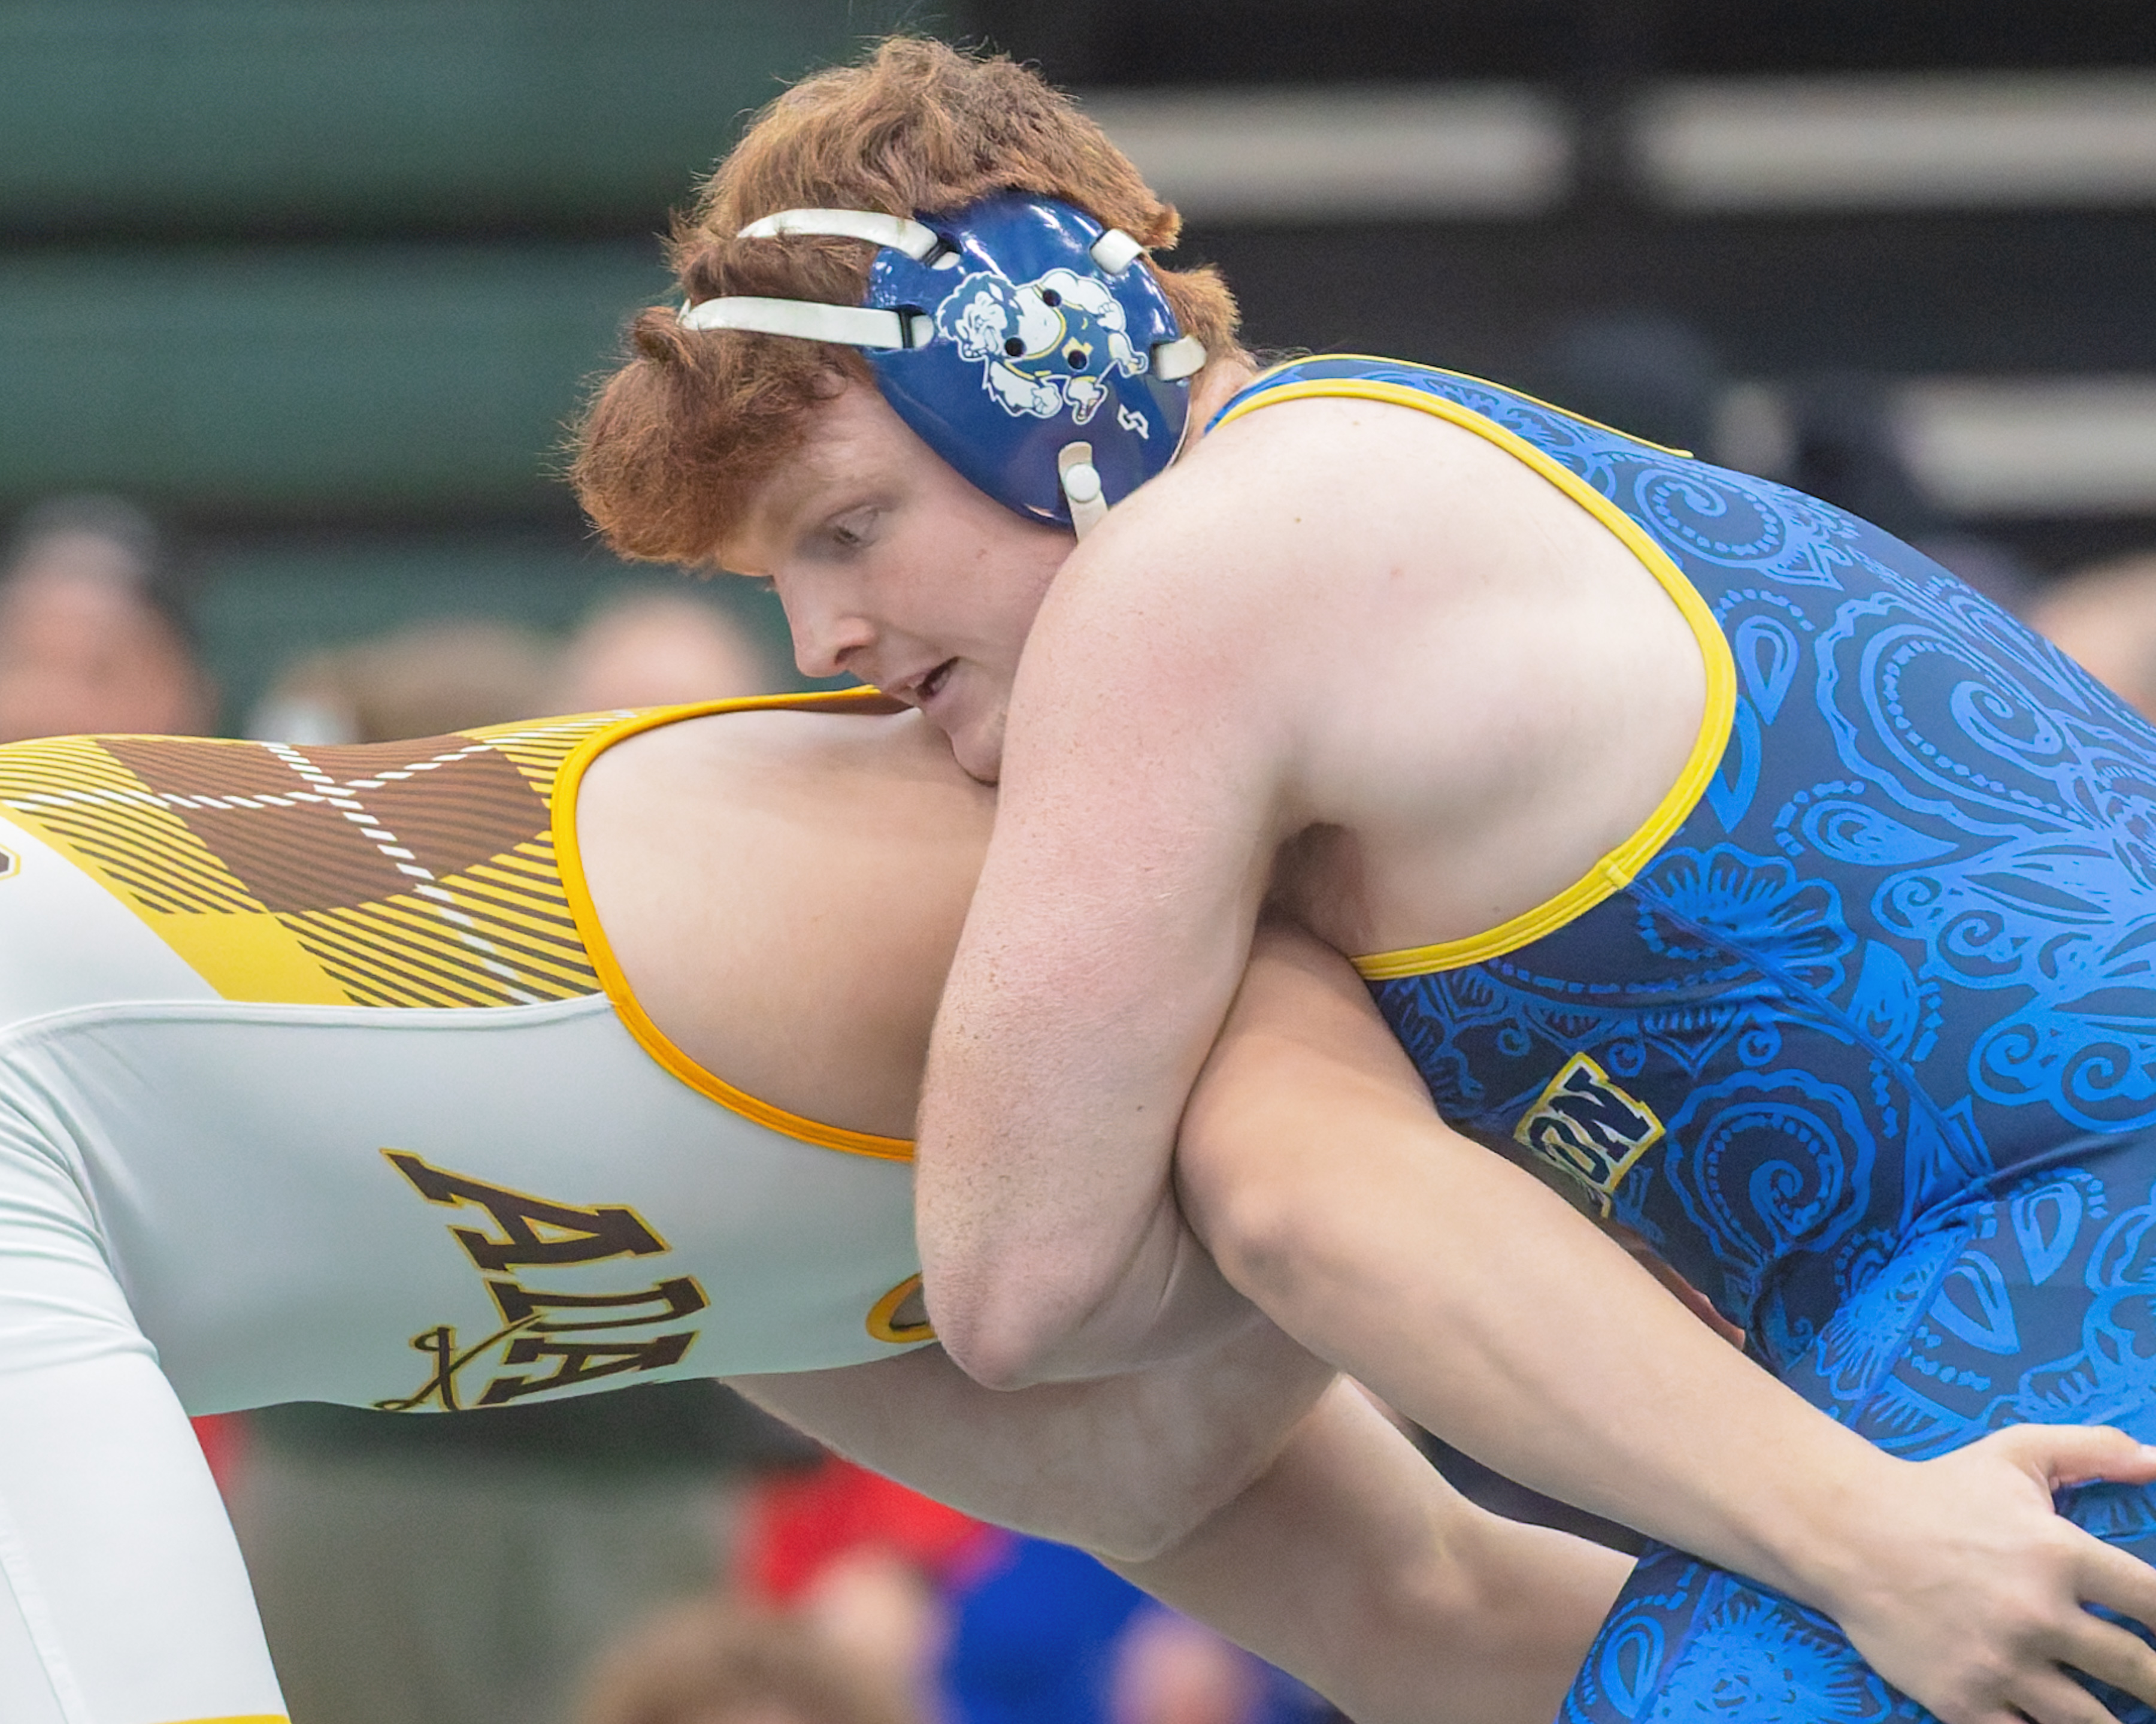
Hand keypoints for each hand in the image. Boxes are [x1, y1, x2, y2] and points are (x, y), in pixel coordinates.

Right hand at [1816, 1426, 2155, 1723]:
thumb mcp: (2014, 1454)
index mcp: (2059, 1554)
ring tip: (2122, 1715)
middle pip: (2140, 1674)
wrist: (1844, 1532)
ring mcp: (2000, 1664)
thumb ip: (2092, 1450)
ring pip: (2094, 1723)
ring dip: (2117, 1722)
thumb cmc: (1938, 1491)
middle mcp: (2037, 1614)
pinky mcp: (1964, 1701)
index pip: (2154, 1603)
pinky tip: (2060, 1721)